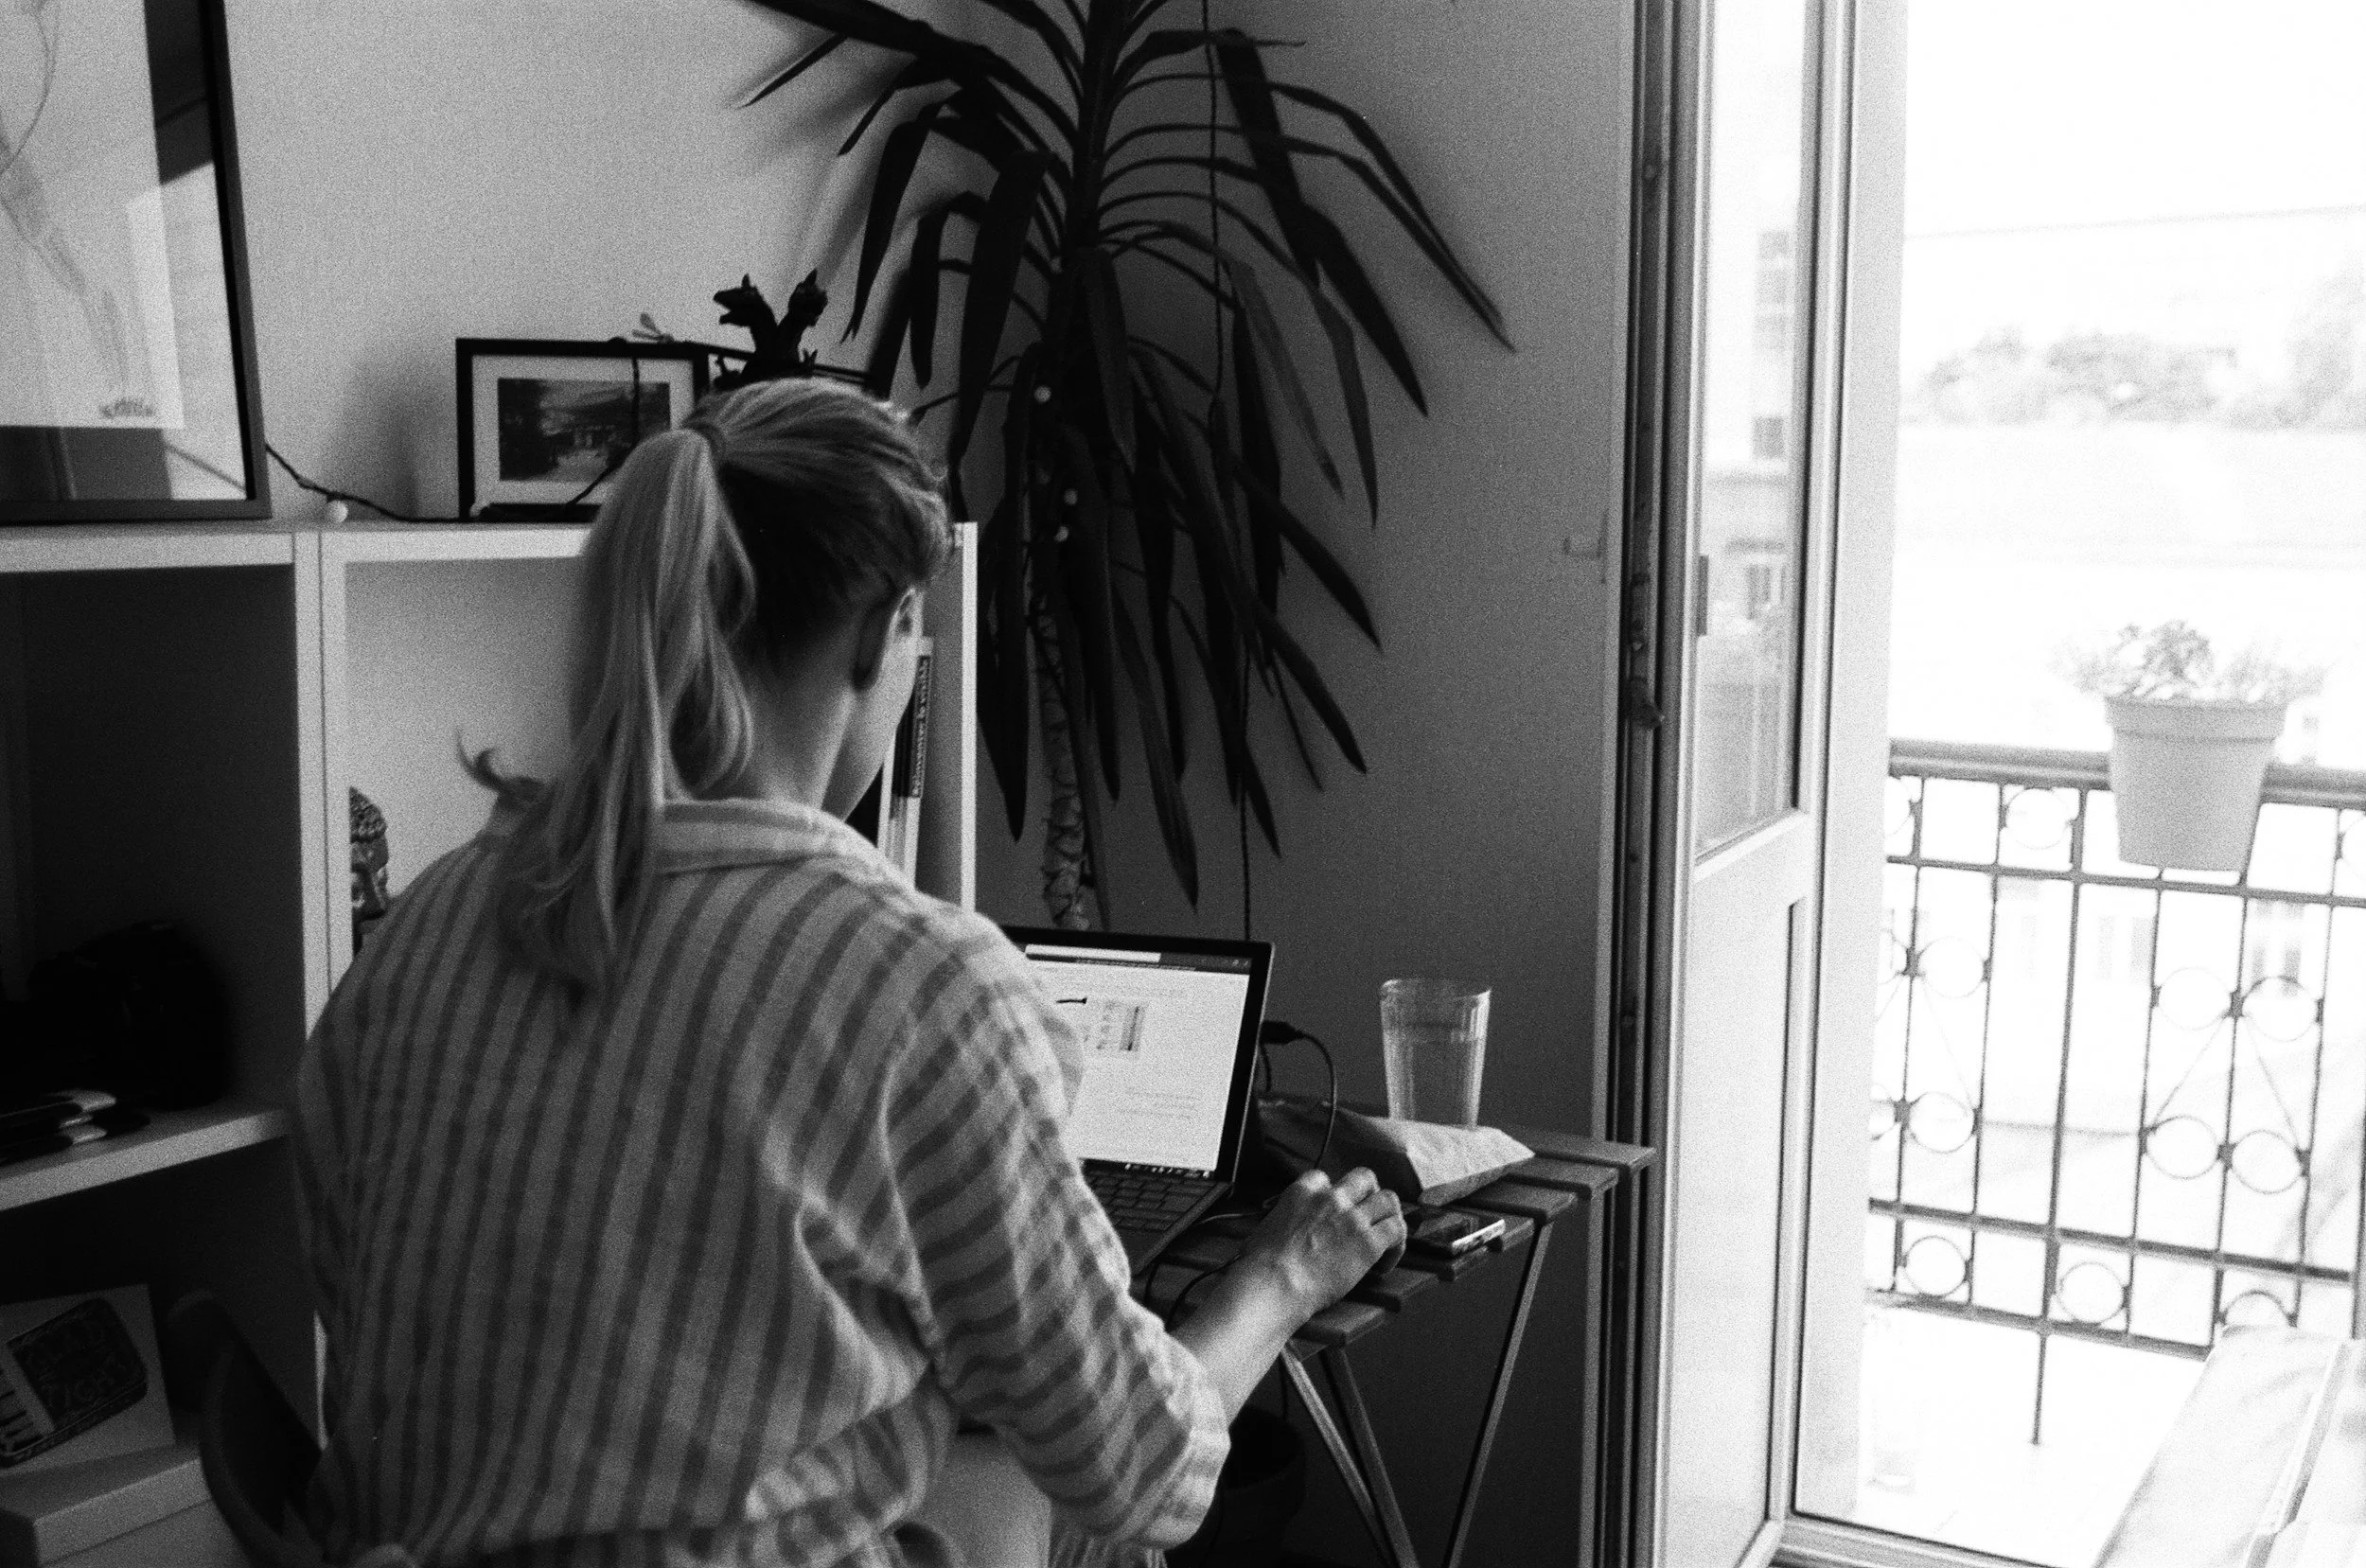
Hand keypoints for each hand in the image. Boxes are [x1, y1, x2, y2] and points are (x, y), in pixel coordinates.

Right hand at [1236, 1168, 1406, 1320]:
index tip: (1335, 1211)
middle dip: (1370, 1193)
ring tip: (1386, 1237)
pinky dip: (1397, 1246)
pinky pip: (1397, 1231)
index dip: (1334, 1193)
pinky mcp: (1369, 1242)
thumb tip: (1287, 1227)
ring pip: (1389, 1199)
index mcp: (1304, 1190)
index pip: (1326, 1177)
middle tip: (1368, 1215)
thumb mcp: (1268, 1225)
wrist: (1274, 1283)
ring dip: (1389, 1215)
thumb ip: (1286, 1217)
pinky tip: (1384, 1264)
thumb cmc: (1262, 1264)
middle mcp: (1332, 1198)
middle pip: (1365, 1178)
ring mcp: (1353, 1218)